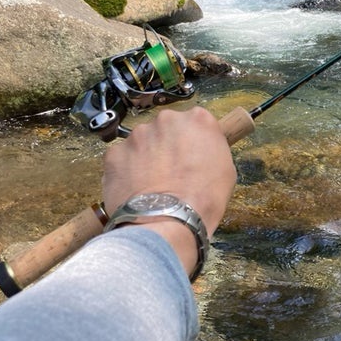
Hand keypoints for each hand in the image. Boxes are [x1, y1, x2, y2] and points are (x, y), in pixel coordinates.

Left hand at [102, 107, 235, 274]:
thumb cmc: (204, 198)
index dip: (193, 142)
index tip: (191, 158)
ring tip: (150, 184)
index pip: (196, 122)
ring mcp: (137, 134)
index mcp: (198, 119)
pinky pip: (121, 158)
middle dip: (167, 145)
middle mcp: (166, 119)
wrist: (167, 221)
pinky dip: (126, 170)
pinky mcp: (114, 152)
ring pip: (142, 142)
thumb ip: (210, 149)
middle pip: (166, 128)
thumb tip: (197, 153)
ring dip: (145, 157)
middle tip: (171, 171)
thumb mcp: (225, 170)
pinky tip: (134, 190)